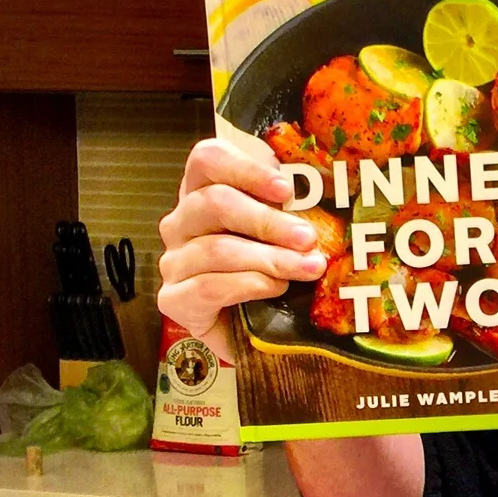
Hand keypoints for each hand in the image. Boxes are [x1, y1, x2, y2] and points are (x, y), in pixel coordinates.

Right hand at [154, 136, 328, 361]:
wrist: (256, 337)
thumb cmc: (272, 275)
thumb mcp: (284, 236)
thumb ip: (291, 209)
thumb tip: (323, 191)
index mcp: (203, 192)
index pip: (208, 159)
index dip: (247, 169)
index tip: (286, 190)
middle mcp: (181, 222)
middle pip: (214, 203)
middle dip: (268, 221)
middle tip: (308, 239)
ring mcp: (174, 261)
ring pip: (215, 249)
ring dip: (269, 258)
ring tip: (306, 269)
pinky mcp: (173, 300)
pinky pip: (208, 286)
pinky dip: (248, 285)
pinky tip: (275, 288)